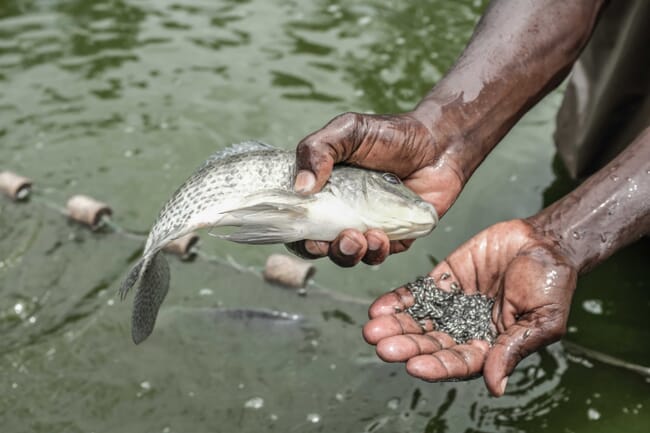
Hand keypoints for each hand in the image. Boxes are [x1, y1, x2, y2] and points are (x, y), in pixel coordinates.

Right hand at [289, 111, 463, 266]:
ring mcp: (367, 226)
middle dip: (319, 248)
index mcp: (324, 189)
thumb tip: (301, 187)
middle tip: (327, 239)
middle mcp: (342, 212)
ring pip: (347, 255)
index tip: (300, 229)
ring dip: (346, 253)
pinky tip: (379, 236)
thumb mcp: (347, 130)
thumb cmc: (391, 135)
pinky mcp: (393, 238)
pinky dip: (375, 252)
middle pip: (318, 244)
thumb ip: (317, 150)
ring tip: (358, 237)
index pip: (299, 217)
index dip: (294, 229)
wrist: (438, 144)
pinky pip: (378, 255)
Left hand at [362, 219, 576, 395]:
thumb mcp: (542, 320)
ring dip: (395, 327)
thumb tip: (495, 387)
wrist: (544, 241)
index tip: (414, 366)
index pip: (458, 362)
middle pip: (430, 344)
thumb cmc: (551, 283)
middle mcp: (465, 330)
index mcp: (490, 346)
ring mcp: (452, 305)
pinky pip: (417, 293)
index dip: (436, 366)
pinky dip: (398, 301)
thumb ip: (513, 349)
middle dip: (406, 346)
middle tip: (382, 347)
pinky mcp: (443, 281)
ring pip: (419, 321)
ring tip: (372, 330)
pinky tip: (379, 308)